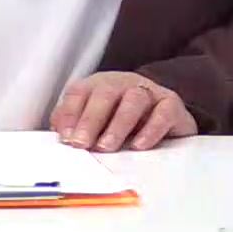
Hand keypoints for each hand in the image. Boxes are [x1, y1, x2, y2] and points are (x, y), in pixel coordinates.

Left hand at [49, 71, 197, 152]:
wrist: (169, 121)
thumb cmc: (126, 124)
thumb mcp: (98, 126)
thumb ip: (77, 129)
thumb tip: (60, 138)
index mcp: (99, 86)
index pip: (79, 92)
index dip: (70, 113)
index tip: (65, 137)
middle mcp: (123, 84)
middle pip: (105, 93)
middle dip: (90, 119)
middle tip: (82, 143)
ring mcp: (149, 92)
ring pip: (134, 99)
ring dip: (118, 124)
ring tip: (107, 146)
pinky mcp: (172, 105)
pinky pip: (163, 112)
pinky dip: (151, 129)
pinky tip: (139, 145)